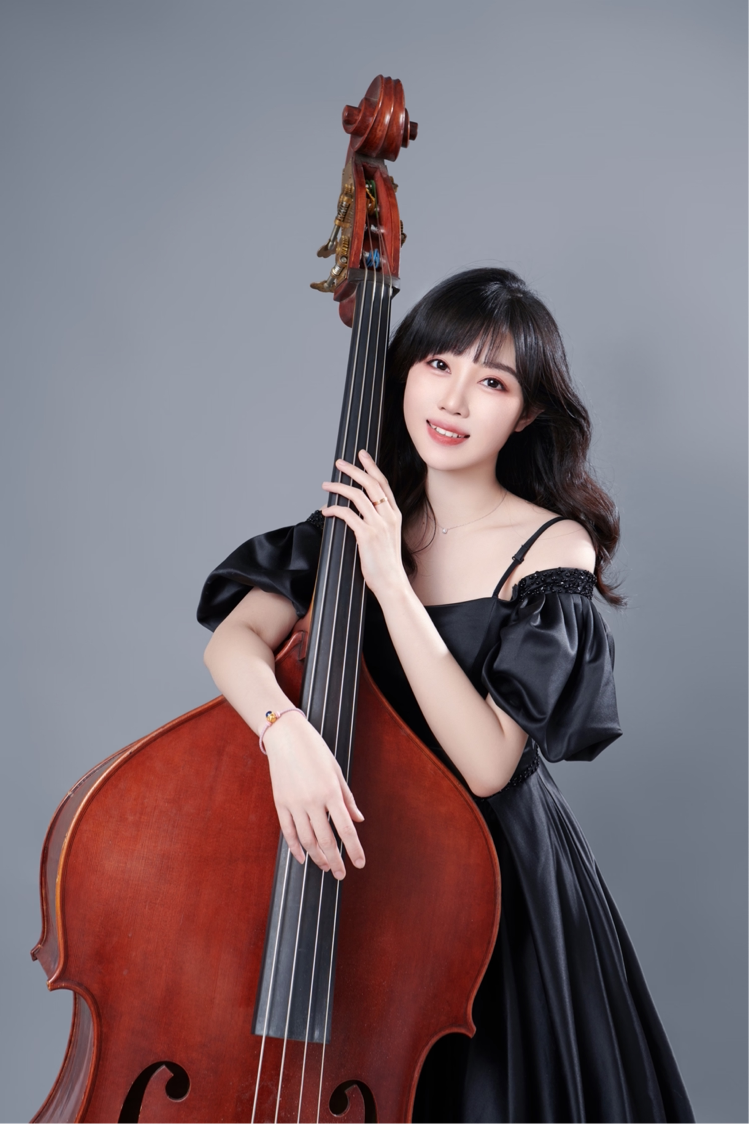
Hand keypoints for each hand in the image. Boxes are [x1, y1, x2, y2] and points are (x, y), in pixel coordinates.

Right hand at [263, 709, 365, 879]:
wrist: (285, 736)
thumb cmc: (315, 750)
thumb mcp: (336, 770)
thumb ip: (347, 798)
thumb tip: (358, 819)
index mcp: (330, 792)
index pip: (346, 829)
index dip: (354, 849)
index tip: (359, 864)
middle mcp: (312, 801)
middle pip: (326, 840)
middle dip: (335, 861)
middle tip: (341, 874)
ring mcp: (294, 803)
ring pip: (306, 840)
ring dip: (317, 857)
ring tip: (326, 867)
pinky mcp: (280, 803)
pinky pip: (288, 832)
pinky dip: (295, 847)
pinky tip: (303, 857)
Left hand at [322, 450, 408, 603]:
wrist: (392, 583)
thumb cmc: (387, 563)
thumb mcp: (388, 536)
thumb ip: (378, 521)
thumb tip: (358, 510)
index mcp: (394, 514)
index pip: (383, 483)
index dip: (371, 467)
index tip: (362, 455)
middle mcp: (388, 516)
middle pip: (370, 483)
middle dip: (353, 470)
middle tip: (339, 463)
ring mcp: (378, 525)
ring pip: (356, 495)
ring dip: (338, 488)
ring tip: (326, 485)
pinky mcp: (366, 535)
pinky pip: (347, 514)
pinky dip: (334, 509)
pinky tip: (326, 510)